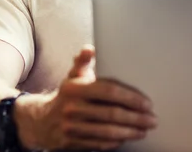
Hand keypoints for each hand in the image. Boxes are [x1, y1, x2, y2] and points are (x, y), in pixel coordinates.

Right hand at [14, 45, 156, 150]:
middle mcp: (72, 107)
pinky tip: (127, 138)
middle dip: (136, 118)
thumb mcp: (73, 76)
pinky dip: (116, 142)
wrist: (39, 120)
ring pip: (107, 132)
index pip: (110, 92)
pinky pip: (99, 144)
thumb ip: (83, 62)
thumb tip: (89, 49)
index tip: (147, 104)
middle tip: (152, 119)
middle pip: (112, 114)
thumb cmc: (67, 94)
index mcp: (75, 88)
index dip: (131, 98)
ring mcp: (71, 126)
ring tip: (144, 130)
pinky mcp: (71, 142)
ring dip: (130, 132)